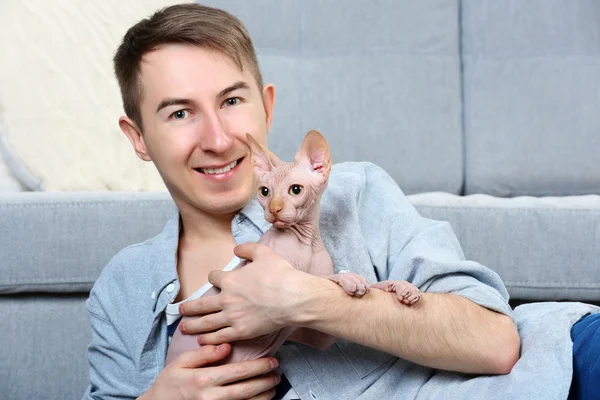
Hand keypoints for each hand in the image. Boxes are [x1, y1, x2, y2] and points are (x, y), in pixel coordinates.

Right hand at [139, 343, 279, 399]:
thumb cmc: (169, 383)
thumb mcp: (181, 363)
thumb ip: (204, 354)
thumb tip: (226, 346)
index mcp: (203, 379)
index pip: (237, 372)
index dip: (258, 367)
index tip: (271, 361)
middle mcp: (210, 397)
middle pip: (246, 389)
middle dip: (265, 381)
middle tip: (277, 373)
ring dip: (263, 396)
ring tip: (273, 386)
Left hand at [179, 242, 311, 343]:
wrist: (293, 298)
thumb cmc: (280, 274)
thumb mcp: (263, 253)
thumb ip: (247, 248)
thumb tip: (237, 249)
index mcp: (230, 280)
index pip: (213, 277)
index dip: (213, 277)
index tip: (214, 279)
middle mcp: (226, 299)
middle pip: (201, 304)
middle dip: (189, 307)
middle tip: (180, 310)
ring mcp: (232, 317)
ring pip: (206, 323)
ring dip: (193, 325)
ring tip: (184, 327)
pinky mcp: (241, 331)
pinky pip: (220, 336)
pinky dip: (209, 339)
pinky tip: (202, 341)